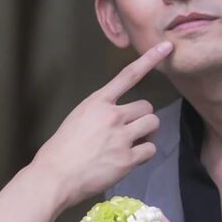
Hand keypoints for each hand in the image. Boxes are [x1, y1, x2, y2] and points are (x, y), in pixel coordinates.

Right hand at [32, 42, 171, 211]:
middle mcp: (112, 115)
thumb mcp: (78, 119)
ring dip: (146, 134)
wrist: (55, 175)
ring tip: (132, 143)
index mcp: (97, 102)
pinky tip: (129, 159)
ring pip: (152, 124)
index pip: (128, 75)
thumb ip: (100, 114)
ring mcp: (121, 137)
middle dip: (142, 118)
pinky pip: (150, 150)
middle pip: (146, 107)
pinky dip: (143, 154)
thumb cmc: (61, 149)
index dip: (149, 59)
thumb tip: (118, 120)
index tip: (166, 46)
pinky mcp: (127, 159)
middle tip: (131, 131)